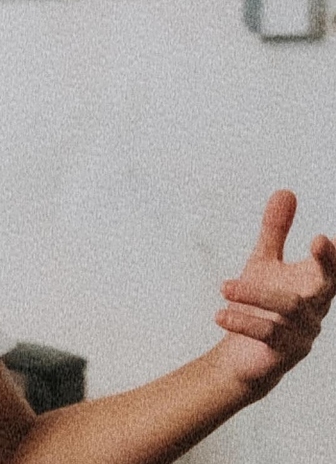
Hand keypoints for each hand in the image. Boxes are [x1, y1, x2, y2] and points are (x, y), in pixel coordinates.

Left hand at [212, 190, 335, 399]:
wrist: (242, 353)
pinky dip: (244, 322)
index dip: (332, 252)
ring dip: (255, 294)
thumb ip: (276, 230)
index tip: (327, 235)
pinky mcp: (285, 351)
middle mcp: (316, 307)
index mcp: (315, 284)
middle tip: (318, 240)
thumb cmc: (259, 303)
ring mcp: (304, 331)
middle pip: (325, 284)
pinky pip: (268, 333)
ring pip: (288, 307)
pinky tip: (220, 314)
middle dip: (326, 263)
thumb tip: (286, 192)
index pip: (331, 265)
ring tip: (224, 286)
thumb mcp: (264, 262)